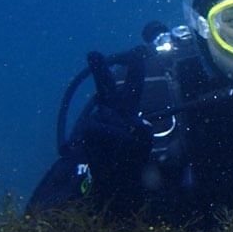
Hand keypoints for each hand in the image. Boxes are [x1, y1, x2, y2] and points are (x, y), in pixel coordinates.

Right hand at [80, 49, 151, 192]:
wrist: (118, 181)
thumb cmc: (131, 159)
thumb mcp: (143, 141)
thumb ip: (140, 127)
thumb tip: (127, 120)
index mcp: (128, 109)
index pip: (133, 86)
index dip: (135, 69)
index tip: (136, 50)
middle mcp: (111, 110)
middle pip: (106, 85)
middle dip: (99, 69)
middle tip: (93, 53)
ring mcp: (98, 119)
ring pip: (109, 112)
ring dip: (120, 129)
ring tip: (123, 146)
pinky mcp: (89, 130)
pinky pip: (101, 125)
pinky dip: (113, 135)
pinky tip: (115, 145)